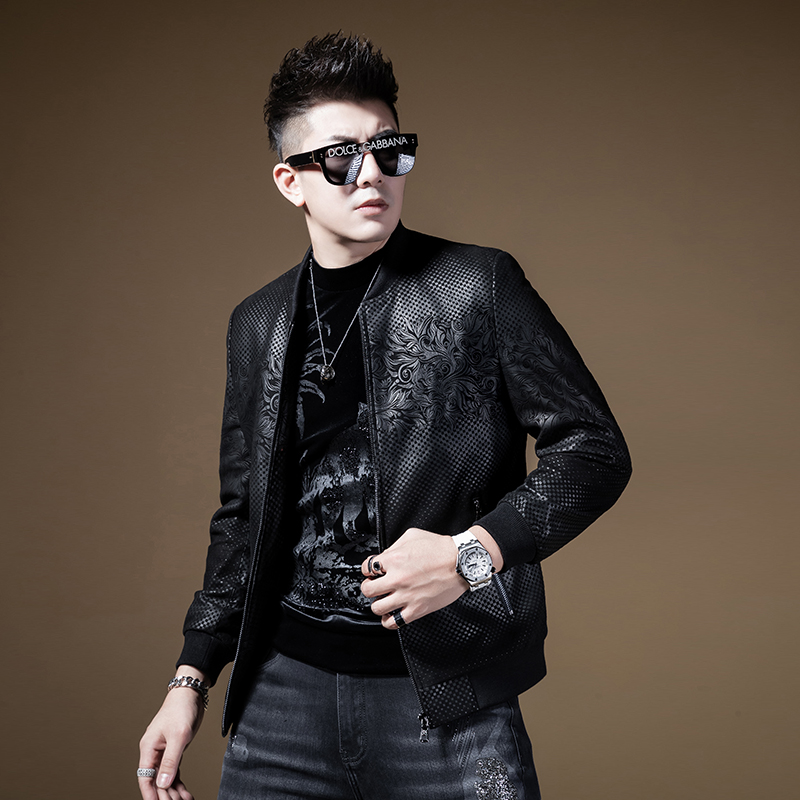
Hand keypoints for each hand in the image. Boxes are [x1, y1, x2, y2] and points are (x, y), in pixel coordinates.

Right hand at [137, 668, 206, 799]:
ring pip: (165, 777)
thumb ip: (170, 760)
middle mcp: (154, 751)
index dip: (150, 794)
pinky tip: (184, 793)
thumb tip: (162, 783)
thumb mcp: (178, 736)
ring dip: (173, 791)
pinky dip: (178, 783)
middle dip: (164, 795)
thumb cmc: (181, 709)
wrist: (191, 693)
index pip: (145, 778)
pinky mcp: (174, 749)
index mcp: (148, 748)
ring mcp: (164, 751)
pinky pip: (173, 771)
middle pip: (156, 780)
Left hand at [360, 527, 467, 628]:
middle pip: (368, 590)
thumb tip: (385, 556)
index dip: (368, 569)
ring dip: (377, 604)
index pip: (366, 567)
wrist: (462, 562)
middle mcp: (398, 579)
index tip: (373, 571)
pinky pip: (394, 623)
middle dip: (369, 587)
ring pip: (377, 608)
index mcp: (394, 559)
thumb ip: (395, 546)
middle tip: (374, 586)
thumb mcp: (413, 535)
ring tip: (383, 600)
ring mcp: (407, 596)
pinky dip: (389, 620)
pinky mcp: (417, 609)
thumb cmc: (442, 548)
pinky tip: (392, 614)